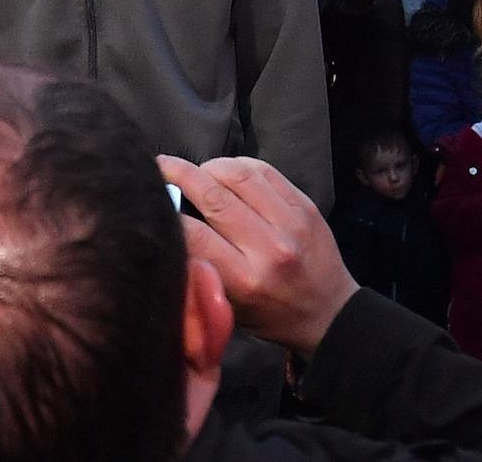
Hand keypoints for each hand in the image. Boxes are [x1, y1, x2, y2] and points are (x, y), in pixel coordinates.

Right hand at [156, 154, 357, 355]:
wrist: (330, 312)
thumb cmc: (270, 315)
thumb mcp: (228, 308)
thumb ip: (200, 272)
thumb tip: (167, 225)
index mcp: (244, 281)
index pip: (193, 234)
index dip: (166, 211)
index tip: (151, 199)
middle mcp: (268, 249)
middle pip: (213, 195)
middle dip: (179, 174)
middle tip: (159, 167)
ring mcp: (290, 223)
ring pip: (238, 174)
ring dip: (208, 166)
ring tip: (196, 171)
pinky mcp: (305, 206)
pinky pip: (264, 170)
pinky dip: (238, 165)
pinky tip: (226, 172)